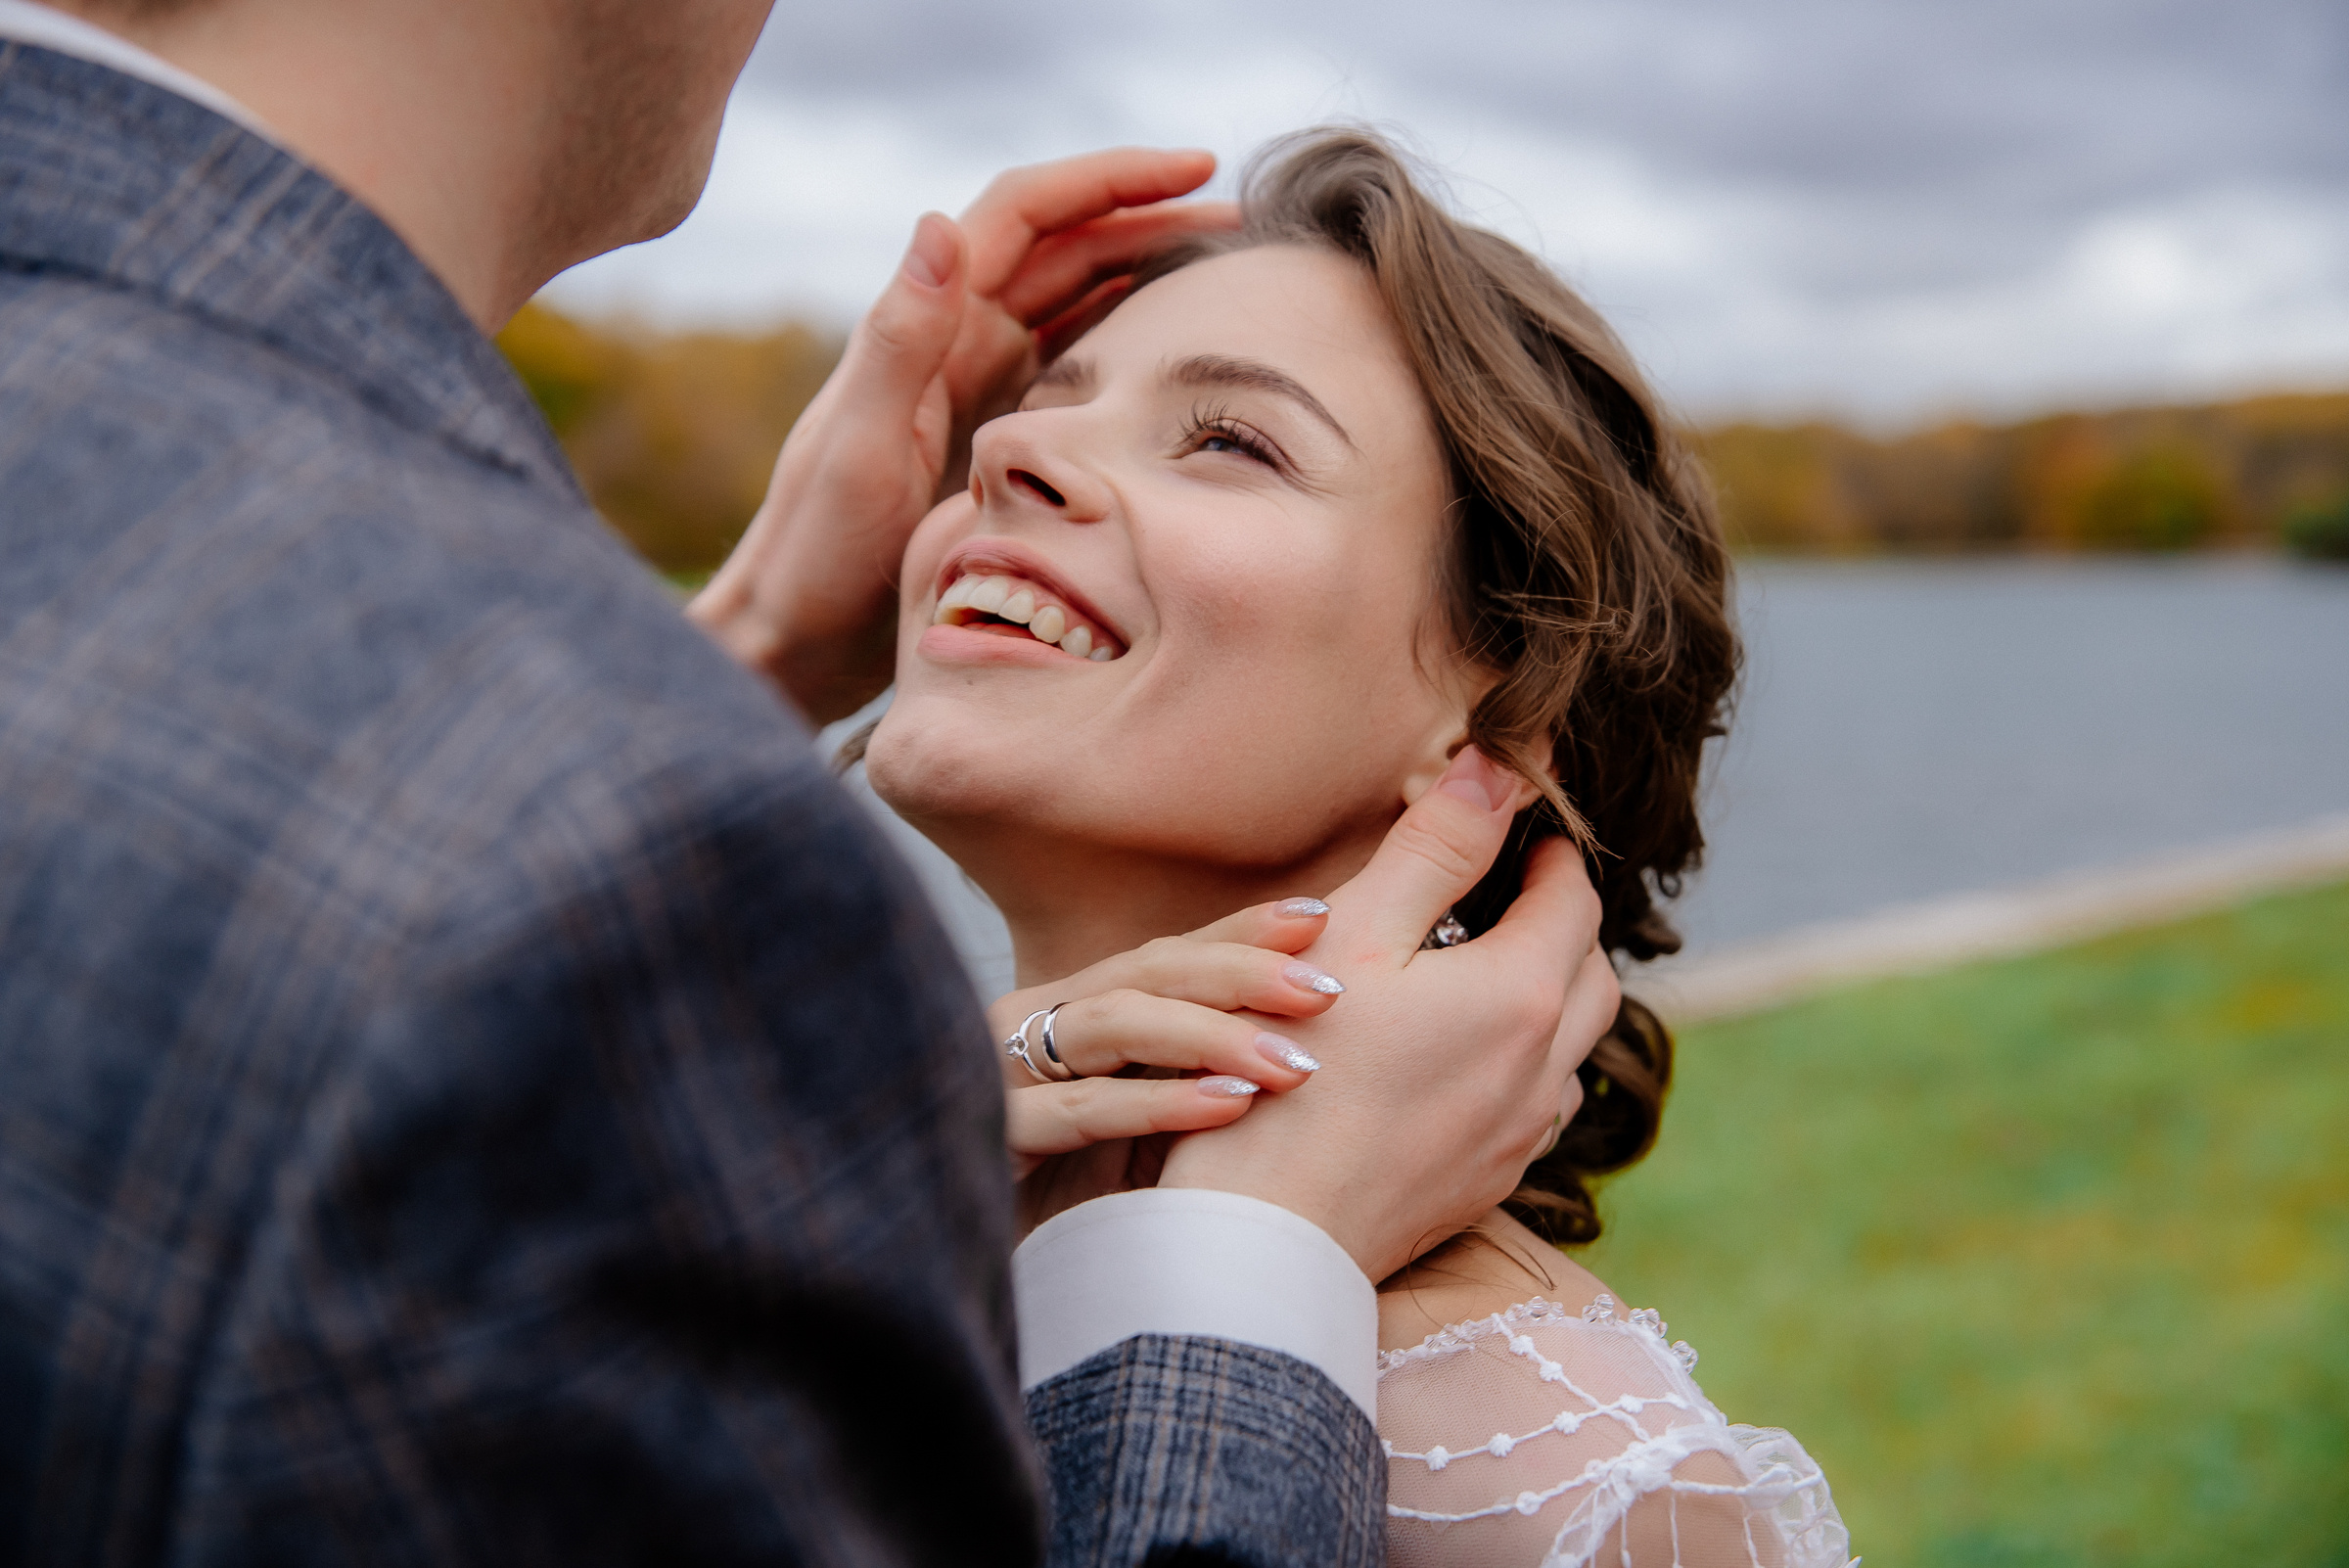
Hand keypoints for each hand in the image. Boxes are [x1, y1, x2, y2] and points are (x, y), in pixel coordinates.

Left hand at [690, 149, 1239, 722]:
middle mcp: (952, 340)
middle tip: (1248, 218)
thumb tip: (938, 224)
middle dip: (1153, 215)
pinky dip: (1129, 341)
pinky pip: (1075, 367)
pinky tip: (1180, 353)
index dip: (1113, 179)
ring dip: (1149, 270)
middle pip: (1067, 245)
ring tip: (1233, 269)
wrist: (794, 640)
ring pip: (1078, 298)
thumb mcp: (856, 450)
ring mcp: (976, 386)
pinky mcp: (994, 437)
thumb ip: (897, 343)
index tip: (1198, 166)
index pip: (1028, 213)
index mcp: (926, 325)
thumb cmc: (815, 556)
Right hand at [997, 899, 1345, 1235]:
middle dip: (1244, 971)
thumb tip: (1305, 1046)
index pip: (1166, 955)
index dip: (1240, 931)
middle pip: (1147, 969)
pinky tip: (1227, 1106)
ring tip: (1291, 1064)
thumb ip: (1198, 1079)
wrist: (981, 1283)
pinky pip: (1083, 1110)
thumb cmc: (1078, 1215)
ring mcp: (1003, 1074)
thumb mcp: (1149, 1138)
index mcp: (1071, 1013)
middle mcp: (1032, 1025)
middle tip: (1327, 989)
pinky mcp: (992, 1139)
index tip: (1318, 915)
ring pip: (1116, 1022)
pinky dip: (1160, 1103)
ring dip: (1213, 1036)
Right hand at [1159, 747, 1621, 1283]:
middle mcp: (1544, 1069)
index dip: (1548, 855)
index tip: (1517, 834)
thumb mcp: (1355, 933)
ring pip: (1569, 1052)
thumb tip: (1502, 763)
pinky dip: (1514, 1070)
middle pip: (1594, 976)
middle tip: (1504, 898)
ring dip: (1544, 1005)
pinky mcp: (1486, 1185)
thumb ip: (1435, 844)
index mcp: (1523, 994)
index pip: (1574, 897)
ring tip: (1476, 981)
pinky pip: (1532, 1112)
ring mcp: (1519, 1137)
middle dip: (1561, 927)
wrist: (1268, 1233)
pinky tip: (1449, 1068)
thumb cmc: (1291, 1070)